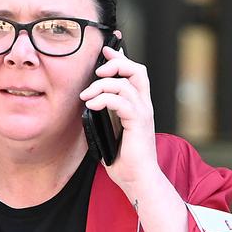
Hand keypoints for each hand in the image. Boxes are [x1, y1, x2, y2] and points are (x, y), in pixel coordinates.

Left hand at [80, 43, 159, 192]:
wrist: (138, 179)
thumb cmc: (124, 160)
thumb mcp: (110, 132)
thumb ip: (104, 115)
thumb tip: (88, 104)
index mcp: (139, 106)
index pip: (135, 73)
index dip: (121, 58)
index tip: (105, 52)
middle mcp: (144, 106)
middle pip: (136, 70)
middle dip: (115, 64)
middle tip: (97, 71)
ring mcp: (143, 113)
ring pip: (125, 84)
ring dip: (101, 85)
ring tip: (86, 96)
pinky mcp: (138, 123)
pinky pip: (121, 101)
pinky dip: (104, 98)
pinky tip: (92, 104)